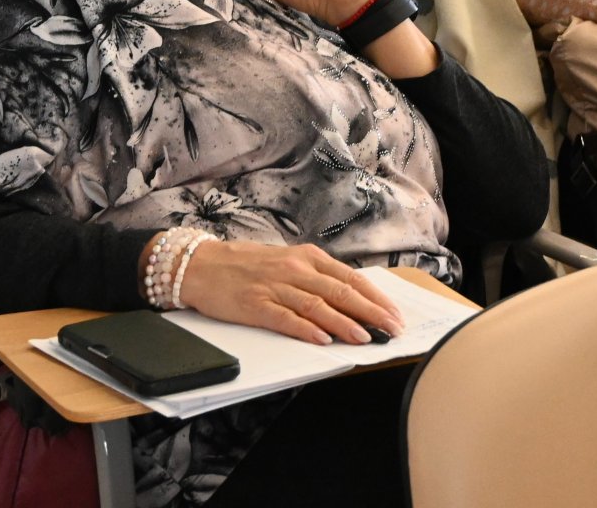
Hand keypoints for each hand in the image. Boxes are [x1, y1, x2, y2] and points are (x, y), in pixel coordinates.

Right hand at [173, 238, 404, 345]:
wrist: (202, 265)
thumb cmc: (246, 265)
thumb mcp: (287, 262)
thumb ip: (315, 278)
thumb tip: (351, 299)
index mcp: (306, 257)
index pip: (349, 278)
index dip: (375, 298)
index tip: (394, 314)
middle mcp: (294, 269)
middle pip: (340, 292)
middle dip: (371, 313)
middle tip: (391, 330)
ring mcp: (274, 287)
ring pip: (317, 305)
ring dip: (344, 323)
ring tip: (365, 338)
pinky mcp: (255, 305)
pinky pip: (285, 318)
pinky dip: (306, 329)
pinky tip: (322, 339)